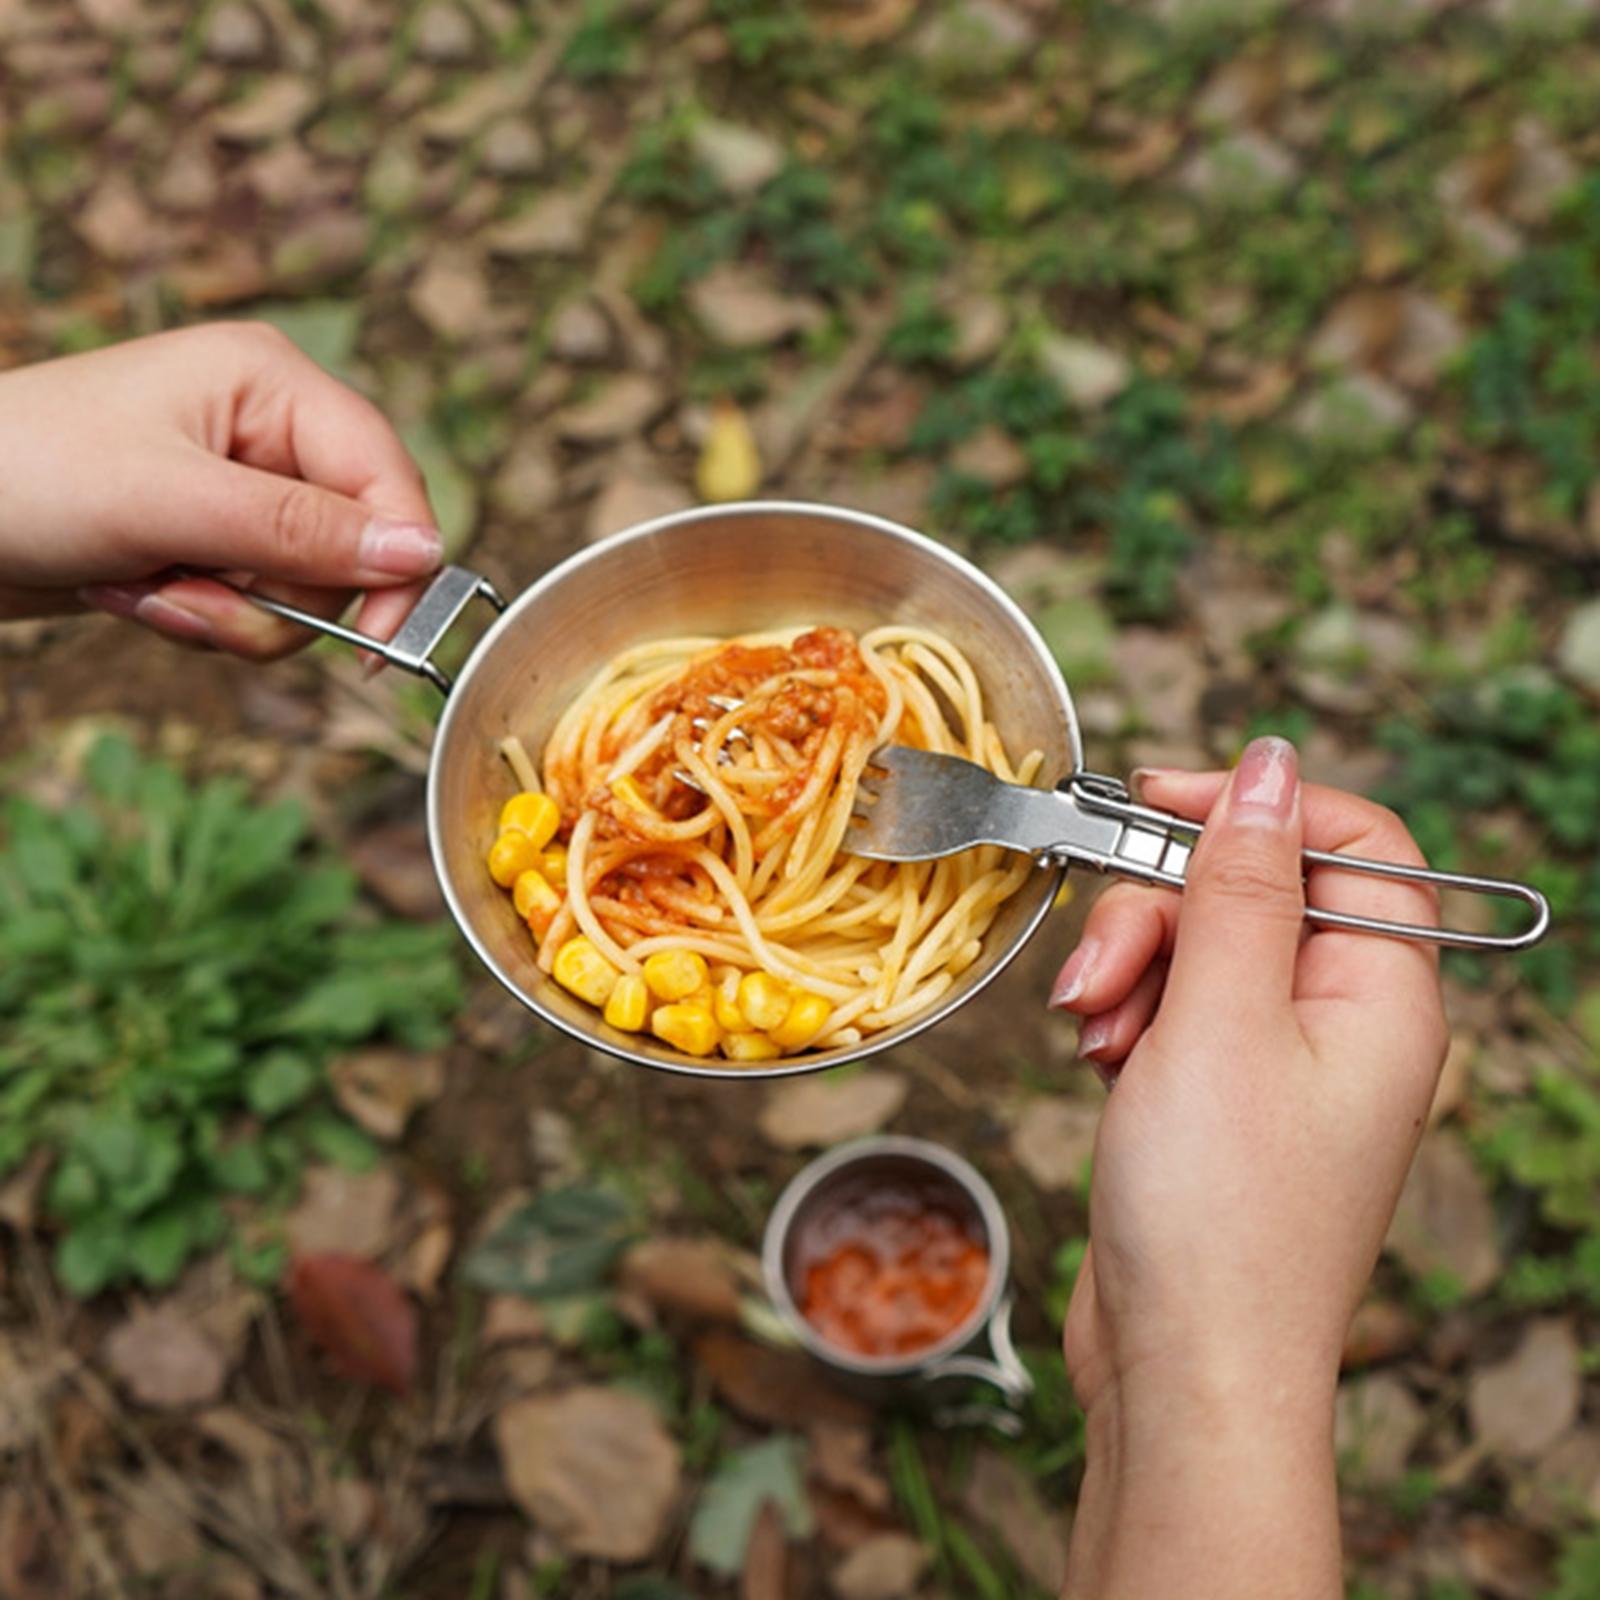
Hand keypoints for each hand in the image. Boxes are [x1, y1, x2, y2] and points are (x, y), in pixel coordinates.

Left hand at [0, 323, 440, 660]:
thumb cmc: (28, 476)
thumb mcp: (171, 502)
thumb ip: (301, 531)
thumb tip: (423, 553)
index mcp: (274, 383)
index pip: (388, 480)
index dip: (395, 564)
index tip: (374, 640)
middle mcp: (272, 429)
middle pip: (352, 549)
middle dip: (273, 596)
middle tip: (189, 596)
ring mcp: (246, 487)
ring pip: (307, 590)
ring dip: (229, 615)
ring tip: (146, 589)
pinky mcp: (218, 535)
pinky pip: (260, 604)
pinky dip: (205, 617)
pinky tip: (140, 591)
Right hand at [1048, 736, 1446, 1598]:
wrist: (1183, 1370)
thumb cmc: (1220, 1212)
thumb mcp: (1220, 1017)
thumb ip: (1238, 881)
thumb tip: (1267, 763)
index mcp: (1384, 993)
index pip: (1350, 841)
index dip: (1256, 806)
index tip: (1154, 801)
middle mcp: (1341, 1020)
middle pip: (1249, 891)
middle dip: (1157, 912)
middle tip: (1100, 971)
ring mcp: (1277, 1061)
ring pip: (1194, 945)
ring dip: (1127, 968)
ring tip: (1095, 1035)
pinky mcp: (1217, 1097)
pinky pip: (1168, 1007)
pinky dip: (1124, 1017)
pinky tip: (1098, 1060)